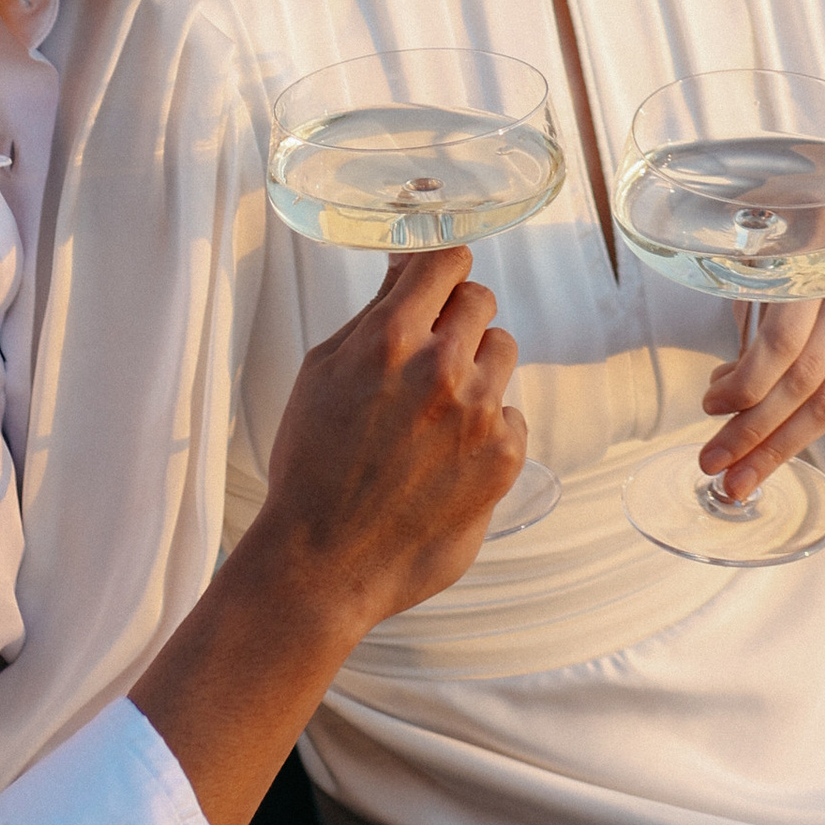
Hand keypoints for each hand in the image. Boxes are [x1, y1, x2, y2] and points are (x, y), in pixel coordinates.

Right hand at [252, 247, 526, 638]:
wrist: (322, 563)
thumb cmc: (311, 467)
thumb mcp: (322, 372)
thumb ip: (373, 313)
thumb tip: (406, 269)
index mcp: (390, 338)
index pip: (446, 261)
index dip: (440, 268)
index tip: (435, 280)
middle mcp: (441, 369)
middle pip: (480, 301)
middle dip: (455, 317)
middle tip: (430, 352)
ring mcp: (479, 415)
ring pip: (502, 350)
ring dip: (476, 367)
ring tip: (437, 409)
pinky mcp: (503, 459)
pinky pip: (513, 414)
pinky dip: (489, 426)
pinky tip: (450, 453)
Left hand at [699, 262, 824, 500]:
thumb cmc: (812, 278)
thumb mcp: (776, 280)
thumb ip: (752, 327)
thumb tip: (721, 389)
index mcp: (814, 252)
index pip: (782, 336)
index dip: (746, 381)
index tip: (710, 407)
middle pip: (803, 376)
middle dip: (752, 427)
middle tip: (712, 461)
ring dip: (776, 446)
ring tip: (738, 477)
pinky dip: (803, 433)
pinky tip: (773, 452)